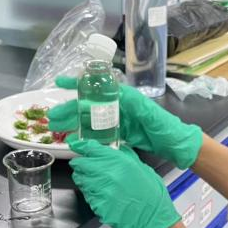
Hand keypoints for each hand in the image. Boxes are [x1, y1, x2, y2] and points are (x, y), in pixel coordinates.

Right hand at [50, 80, 202, 168]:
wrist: (175, 144)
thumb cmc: (165, 127)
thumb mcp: (151, 114)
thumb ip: (137, 105)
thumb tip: (122, 94)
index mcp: (124, 97)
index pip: (96, 87)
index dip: (77, 84)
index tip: (59, 84)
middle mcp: (118, 106)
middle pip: (88, 105)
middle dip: (68, 109)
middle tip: (52, 119)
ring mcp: (118, 120)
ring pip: (89, 119)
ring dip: (73, 123)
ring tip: (57, 130)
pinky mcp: (119, 133)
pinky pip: (98, 132)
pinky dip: (84, 135)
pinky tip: (73, 139)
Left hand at [68, 137, 180, 227]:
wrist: (153, 220)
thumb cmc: (151, 197)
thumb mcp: (143, 168)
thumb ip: (126, 157)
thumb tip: (116, 150)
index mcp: (119, 162)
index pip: (91, 149)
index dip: (82, 146)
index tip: (78, 146)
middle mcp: (107, 175)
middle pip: (80, 164)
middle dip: (81, 164)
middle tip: (86, 166)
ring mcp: (100, 191)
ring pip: (80, 180)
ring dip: (85, 179)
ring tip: (98, 183)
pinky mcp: (97, 206)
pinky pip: (87, 196)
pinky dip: (91, 194)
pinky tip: (103, 196)